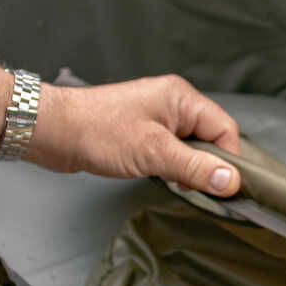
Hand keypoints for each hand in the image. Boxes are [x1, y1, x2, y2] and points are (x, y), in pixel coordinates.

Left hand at [28, 74, 241, 195]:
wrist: (54, 131)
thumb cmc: (98, 132)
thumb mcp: (154, 153)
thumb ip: (195, 167)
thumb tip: (231, 181)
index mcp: (181, 98)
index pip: (225, 129)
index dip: (229, 160)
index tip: (225, 188)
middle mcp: (173, 103)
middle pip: (210, 138)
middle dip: (208, 166)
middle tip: (197, 188)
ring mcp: (158, 118)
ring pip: (191, 147)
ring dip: (189, 168)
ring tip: (175, 183)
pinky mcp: (144, 132)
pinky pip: (173, 151)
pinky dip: (174, 167)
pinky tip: (163, 178)